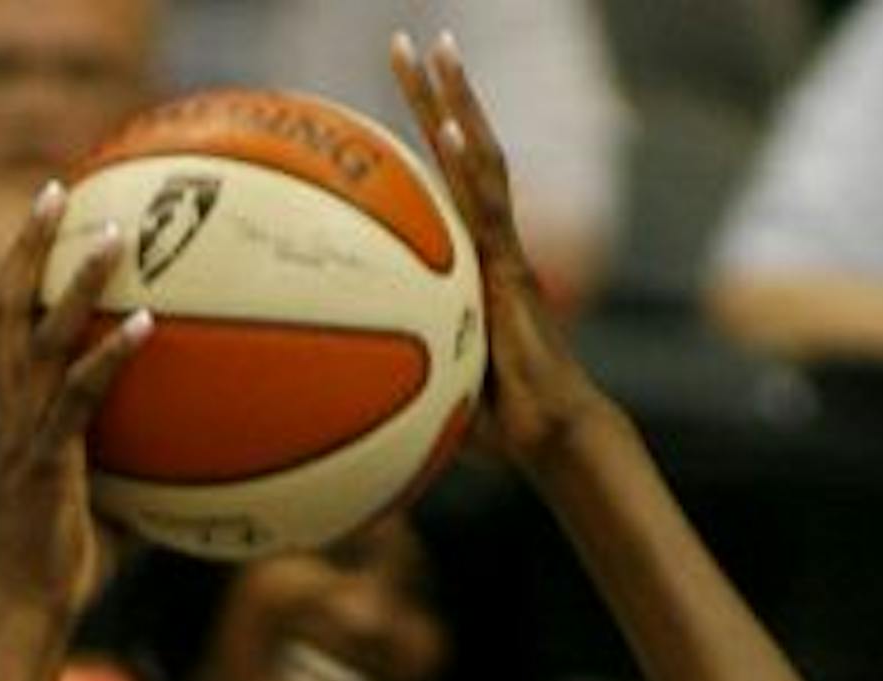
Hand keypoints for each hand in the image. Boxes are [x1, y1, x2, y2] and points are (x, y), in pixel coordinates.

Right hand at [0, 180, 148, 618]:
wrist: (28, 617)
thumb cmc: (64, 575)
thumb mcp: (109, 515)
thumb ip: (141, 480)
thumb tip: (199, 470)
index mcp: (7, 420)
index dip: (13, 273)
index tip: (39, 221)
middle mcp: (4, 417)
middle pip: (1, 309)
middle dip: (25, 246)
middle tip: (56, 190)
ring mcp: (19, 437)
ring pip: (35, 338)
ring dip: (73, 281)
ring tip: (110, 234)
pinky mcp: (43, 463)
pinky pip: (78, 397)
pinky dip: (111, 356)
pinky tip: (148, 324)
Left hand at [390, 31, 602, 463]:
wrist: (550, 437)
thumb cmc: (496, 425)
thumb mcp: (429, 392)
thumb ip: (393, 376)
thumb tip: (333, 393)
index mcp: (468, 261)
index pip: (442, 184)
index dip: (422, 139)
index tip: (397, 98)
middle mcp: (488, 243)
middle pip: (461, 151)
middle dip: (435, 95)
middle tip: (407, 41)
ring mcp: (504, 251)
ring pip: (482, 159)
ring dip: (458, 102)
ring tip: (438, 47)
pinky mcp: (513, 270)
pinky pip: (490, 210)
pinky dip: (473, 168)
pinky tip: (454, 130)